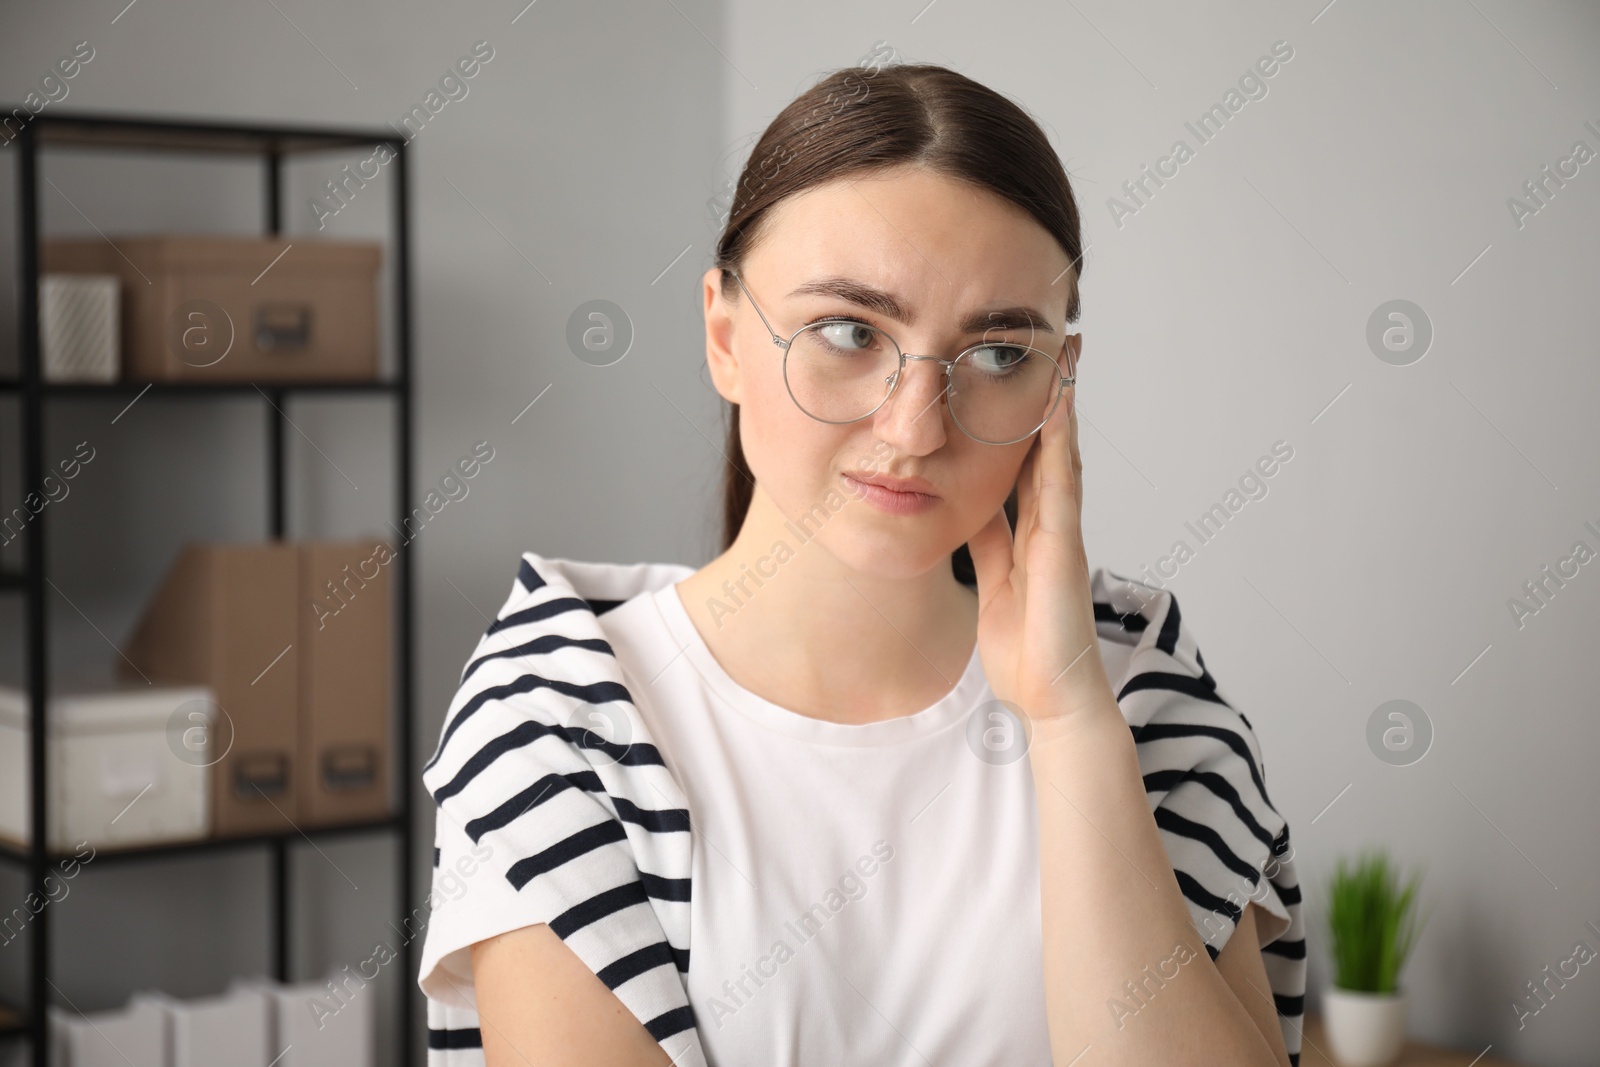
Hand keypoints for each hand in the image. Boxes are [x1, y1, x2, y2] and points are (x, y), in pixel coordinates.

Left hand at [966, 384, 1117, 724]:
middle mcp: (1049, 524)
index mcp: (1029, 533)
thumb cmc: (1025, 649)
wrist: (1049, 696)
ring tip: (1062, 355)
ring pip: (1060, 454)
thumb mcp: (991, 581)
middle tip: (1054, 344)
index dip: (1024, 419)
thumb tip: (965, 507)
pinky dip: (1060, 445)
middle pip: (1049, 446)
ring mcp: (1060, 532)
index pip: (1027, 462)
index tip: (1020, 375)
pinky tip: (1057, 409)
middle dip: (1051, 397)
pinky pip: (1061, 485)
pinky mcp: (1063, 546)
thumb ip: (985, 543)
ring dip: (1062, 405)